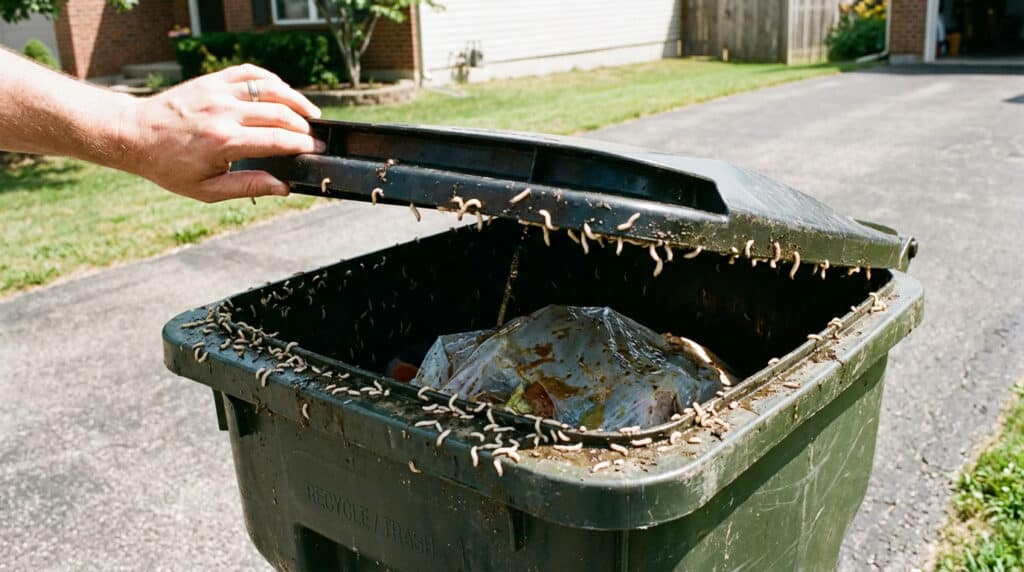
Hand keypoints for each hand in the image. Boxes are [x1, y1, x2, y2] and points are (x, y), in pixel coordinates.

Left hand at [119, 64, 323, 202]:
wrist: (134, 134)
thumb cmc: (169, 166)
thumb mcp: (206, 189)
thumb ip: (248, 187)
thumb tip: (282, 187)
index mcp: (224, 142)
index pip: (277, 140)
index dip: (303, 145)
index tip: (317, 149)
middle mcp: (224, 112)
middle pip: (280, 113)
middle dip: (304, 126)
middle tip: (315, 138)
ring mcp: (218, 91)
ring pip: (270, 88)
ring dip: (295, 100)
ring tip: (310, 113)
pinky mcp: (212, 79)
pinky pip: (250, 73)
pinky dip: (271, 80)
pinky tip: (282, 92)